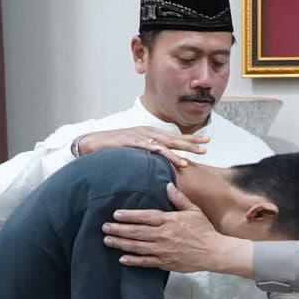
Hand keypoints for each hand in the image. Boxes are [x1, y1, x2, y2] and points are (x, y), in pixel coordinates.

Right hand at [77, 126, 207, 167]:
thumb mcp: (135, 151)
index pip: (174, 138)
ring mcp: (139, 137)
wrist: (91, 143)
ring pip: (162, 144)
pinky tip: (166, 156)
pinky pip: (146, 148)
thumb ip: (149, 155)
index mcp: (150, 135)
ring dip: (177, 151)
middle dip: (191, 142)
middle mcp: (147, 134)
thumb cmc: (113, 149)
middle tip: (207, 146)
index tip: (206, 143)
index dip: (190, 140)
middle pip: (173, 139)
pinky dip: (157, 152)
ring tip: (190, 159)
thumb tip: (162, 164)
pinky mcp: (130, 142)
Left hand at [104, 183, 246, 272]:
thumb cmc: (204, 230)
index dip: (129, 216)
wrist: (214, 252)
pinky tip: (122, 259)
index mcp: (169, 221)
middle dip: (119, 229)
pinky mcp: (165, 263)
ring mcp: (163, 250)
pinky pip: (146, 262)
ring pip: (137, 247)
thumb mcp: (193, 211)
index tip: (116, 214)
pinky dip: (134, 261)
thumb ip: (179, 199)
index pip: (145, 217)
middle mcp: (163, 235)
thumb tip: (167, 185)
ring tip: (107, 240)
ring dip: (121, 244)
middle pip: (137, 232)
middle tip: (105, 227)